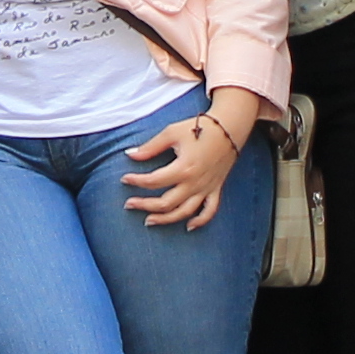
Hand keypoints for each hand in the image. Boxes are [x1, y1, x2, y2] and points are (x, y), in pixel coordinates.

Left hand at [122, 102, 247, 228]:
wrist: (229, 127)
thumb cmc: (200, 127)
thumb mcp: (171, 133)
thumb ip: (150, 147)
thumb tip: (130, 155)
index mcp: (183, 168)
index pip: (154, 181)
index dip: (136, 182)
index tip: (124, 179)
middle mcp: (195, 183)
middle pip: (166, 203)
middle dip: (144, 205)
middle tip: (128, 204)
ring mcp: (207, 188)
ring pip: (184, 212)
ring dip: (166, 219)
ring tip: (149, 220)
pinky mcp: (216, 189)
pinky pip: (210, 211)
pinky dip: (200, 221)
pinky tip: (188, 227)